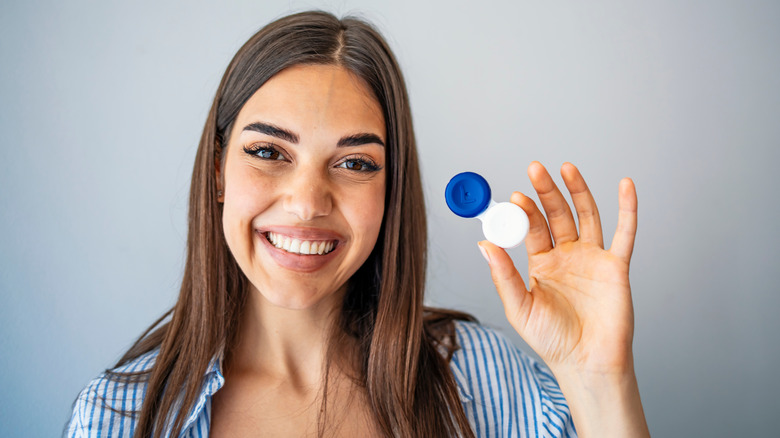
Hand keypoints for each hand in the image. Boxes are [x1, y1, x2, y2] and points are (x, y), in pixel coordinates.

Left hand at [478, 161, 637, 375]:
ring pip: (586, 215)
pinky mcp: (616, 267)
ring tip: (566, 167)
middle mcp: (566, 256)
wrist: (586, 363)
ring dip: (578, 190)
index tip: (514, 197)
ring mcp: (592, 258)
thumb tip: (483, 244)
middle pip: (557, 214)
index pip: (532, 228)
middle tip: (535, 169)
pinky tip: (625, 185)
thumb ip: (502, 275)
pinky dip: (627, 208)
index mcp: (541, 264)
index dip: (524, 211)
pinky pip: (625, 234)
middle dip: (546, 191)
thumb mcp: (520, 307)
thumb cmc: (552, 340)